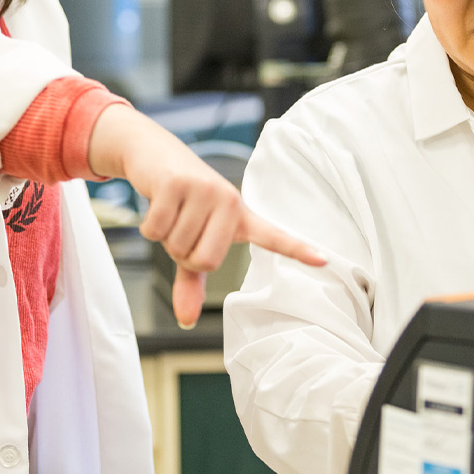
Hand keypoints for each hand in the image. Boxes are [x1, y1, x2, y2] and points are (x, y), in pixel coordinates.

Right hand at [87, 104, 325, 326]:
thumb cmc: (179, 201)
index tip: (323, 260)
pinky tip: (157, 204)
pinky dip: (149, 226)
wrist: (152, 153)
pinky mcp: (177, 184)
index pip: (273, 235)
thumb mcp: (191, 237)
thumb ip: (192, 278)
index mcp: (240, 215)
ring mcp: (205, 190)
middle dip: (183, 255)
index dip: (297, 249)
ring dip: (164, 237)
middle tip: (181, 229)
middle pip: (206, 261)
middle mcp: (229, 201)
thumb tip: (185, 319)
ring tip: (171, 211)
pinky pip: (156, 231)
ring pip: (178, 246)